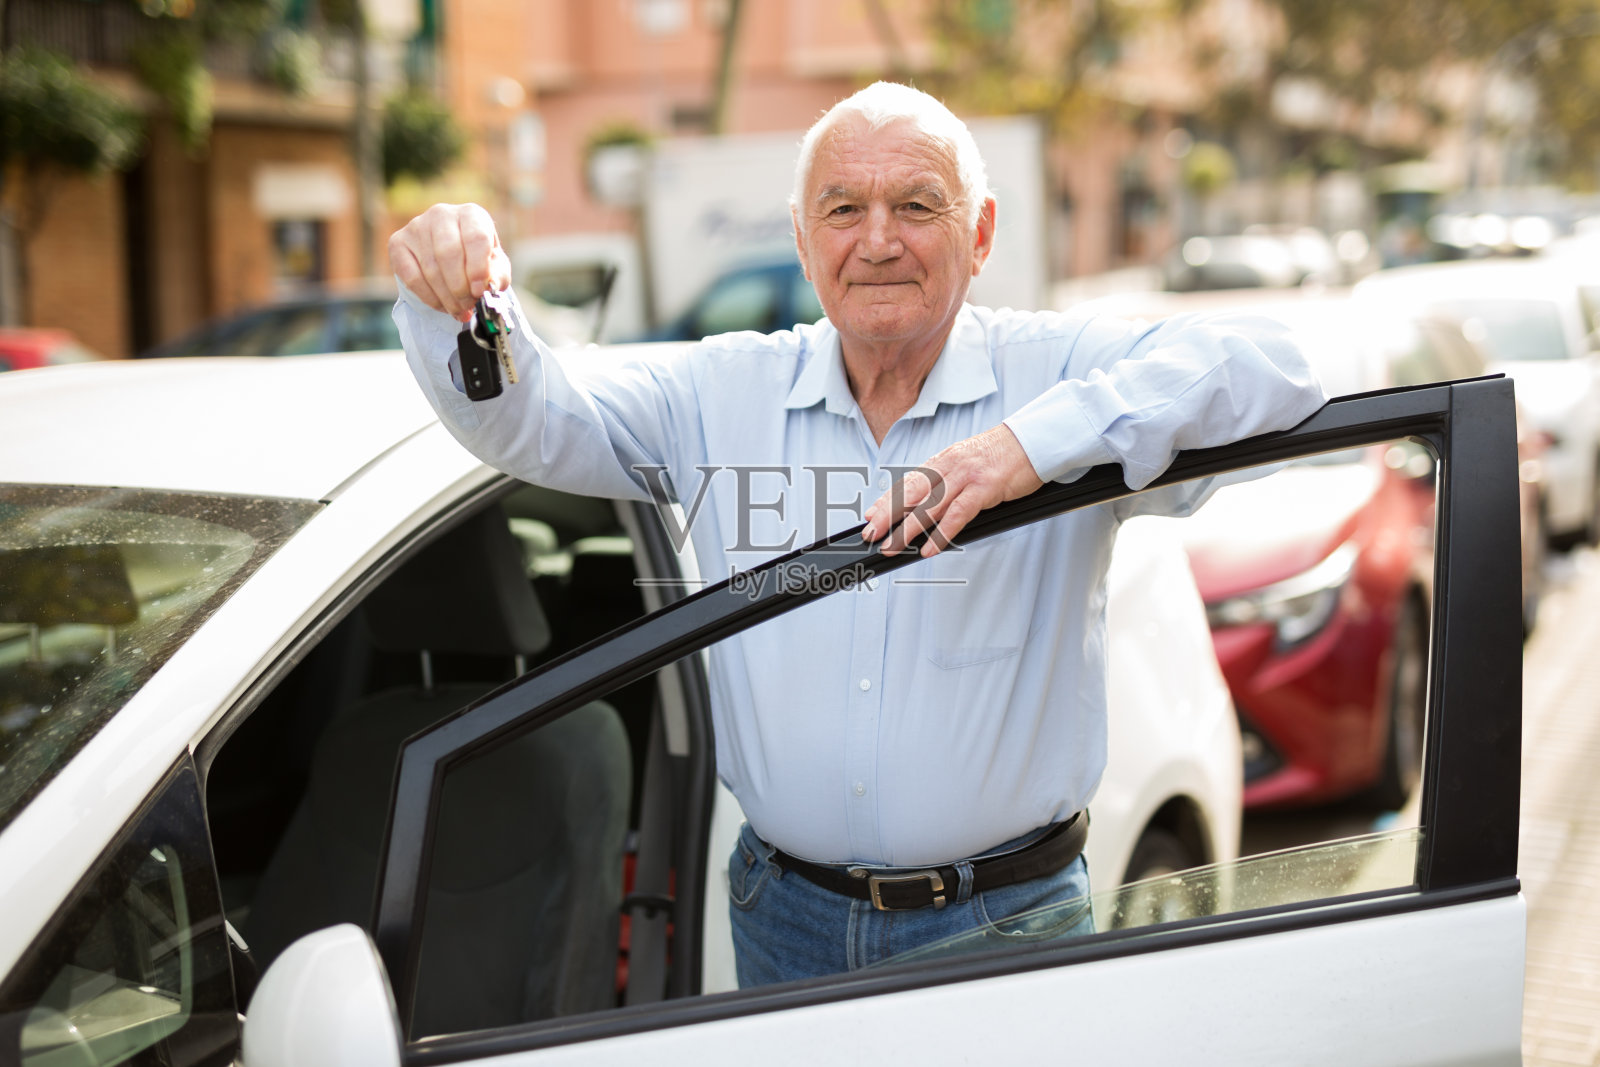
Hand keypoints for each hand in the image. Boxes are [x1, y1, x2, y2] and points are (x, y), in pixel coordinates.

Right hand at [388, 203, 513, 321]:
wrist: (449, 254)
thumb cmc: (476, 258)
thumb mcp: (495, 265)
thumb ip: (498, 275)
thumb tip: (490, 287)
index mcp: (471, 214)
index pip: (475, 237)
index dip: (478, 269)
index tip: (480, 291)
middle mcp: (442, 214)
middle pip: (449, 253)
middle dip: (460, 288)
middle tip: (468, 305)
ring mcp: (417, 226)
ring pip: (431, 268)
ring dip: (446, 297)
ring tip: (459, 310)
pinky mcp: (398, 242)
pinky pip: (412, 277)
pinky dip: (429, 297)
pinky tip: (442, 305)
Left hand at [862, 425, 1043, 556]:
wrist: (1030, 440)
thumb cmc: (1000, 455)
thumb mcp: (966, 463)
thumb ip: (947, 481)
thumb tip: (927, 504)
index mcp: (942, 461)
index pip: (908, 483)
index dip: (886, 501)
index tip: (870, 516)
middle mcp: (948, 467)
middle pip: (911, 494)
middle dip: (887, 515)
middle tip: (872, 534)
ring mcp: (965, 477)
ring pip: (929, 506)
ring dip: (907, 529)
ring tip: (892, 546)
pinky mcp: (984, 489)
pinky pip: (957, 514)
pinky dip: (942, 533)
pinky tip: (930, 548)